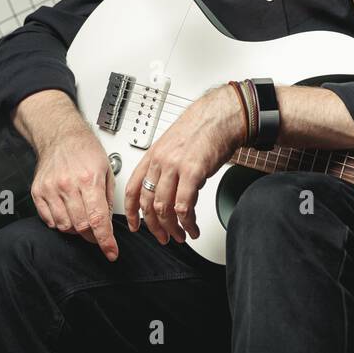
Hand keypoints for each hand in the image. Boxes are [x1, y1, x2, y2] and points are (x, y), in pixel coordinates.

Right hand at [30, 128, 119, 260]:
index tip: (111, 252)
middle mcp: (68, 185)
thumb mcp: (106, 170)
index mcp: (88, 179)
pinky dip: (60, 223)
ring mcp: (50, 189)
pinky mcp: (38, 192)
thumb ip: (107, 198)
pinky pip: (49, 220)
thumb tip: (108, 222)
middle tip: (98, 233)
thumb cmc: (85, 150)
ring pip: (64, 226)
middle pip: (81, 226)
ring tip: (82, 219)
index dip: (106, 240)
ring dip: (76, 230)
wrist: (61, 136)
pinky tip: (68, 213)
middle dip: (93, 236)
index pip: (98, 219)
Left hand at [124, 84, 243, 244]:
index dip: (131, 211)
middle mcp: (160, 162)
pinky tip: (193, 226)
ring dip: (173, 227)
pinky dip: (188, 222)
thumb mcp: (174, 144)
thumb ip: (166, 165)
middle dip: (155, 226)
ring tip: (182, 234)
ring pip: (164, 208)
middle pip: (148, 203)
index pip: (133, 188)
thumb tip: (165, 186)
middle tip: (164, 237)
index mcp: (153, 155)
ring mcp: (175, 167)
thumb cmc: (203, 127)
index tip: (135, 225)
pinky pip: (184, 206)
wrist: (222, 115)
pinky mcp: (193, 172)